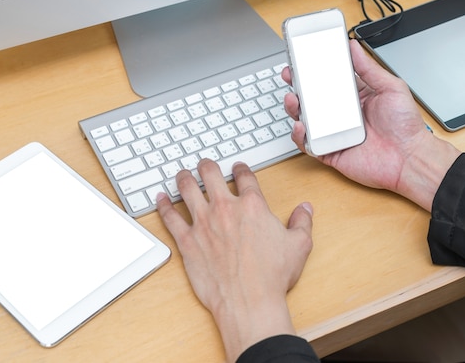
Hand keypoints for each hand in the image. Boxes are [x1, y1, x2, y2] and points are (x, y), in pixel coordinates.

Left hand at [156, 159, 313, 362]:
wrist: (249, 300)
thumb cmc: (272, 275)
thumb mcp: (299, 245)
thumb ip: (302, 222)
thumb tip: (305, 208)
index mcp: (252, 205)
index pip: (244, 177)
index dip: (240, 169)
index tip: (238, 168)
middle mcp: (225, 208)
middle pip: (210, 175)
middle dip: (207, 166)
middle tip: (205, 164)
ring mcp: (203, 223)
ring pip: (187, 189)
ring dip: (184, 178)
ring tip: (181, 174)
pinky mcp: (187, 241)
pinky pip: (170, 217)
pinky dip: (163, 206)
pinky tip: (159, 199)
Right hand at [283, 39, 460, 209]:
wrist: (411, 159)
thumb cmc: (406, 127)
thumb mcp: (391, 87)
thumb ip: (369, 68)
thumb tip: (353, 48)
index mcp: (356, 97)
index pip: (330, 80)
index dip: (315, 70)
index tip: (304, 58)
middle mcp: (343, 115)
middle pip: (313, 98)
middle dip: (298, 85)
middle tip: (290, 74)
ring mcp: (335, 133)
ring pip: (307, 119)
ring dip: (295, 108)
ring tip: (293, 98)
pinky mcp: (331, 152)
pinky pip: (309, 144)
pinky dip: (300, 136)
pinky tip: (301, 125)